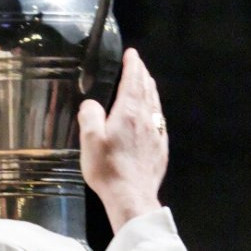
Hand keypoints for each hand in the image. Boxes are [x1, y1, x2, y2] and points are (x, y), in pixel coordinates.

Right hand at [79, 48, 167, 232]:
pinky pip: (159, 122)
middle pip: (147, 90)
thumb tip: (91, 104)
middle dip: (142, 74)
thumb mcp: (90, 140)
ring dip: (150, 90)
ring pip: (155, 105)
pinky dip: (155, 110)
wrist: (132, 196)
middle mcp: (146, 119)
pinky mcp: (160, 149)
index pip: (133, 81)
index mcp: (129, 112)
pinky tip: (153, 115)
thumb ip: (90, 116)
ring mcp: (156, 134)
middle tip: (138, 65)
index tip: (132, 54)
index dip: (133, 65)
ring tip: (146, 83)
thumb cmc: (108, 168)